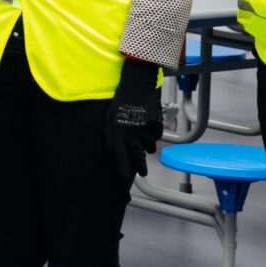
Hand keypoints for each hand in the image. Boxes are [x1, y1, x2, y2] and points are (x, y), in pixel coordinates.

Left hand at [107, 59, 164, 183]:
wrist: (136, 85)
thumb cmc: (120, 101)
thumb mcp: (108, 118)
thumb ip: (109, 135)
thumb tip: (111, 149)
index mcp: (118, 133)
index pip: (120, 157)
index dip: (123, 170)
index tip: (125, 181)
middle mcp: (131, 134)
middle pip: (137, 158)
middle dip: (140, 168)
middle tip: (143, 174)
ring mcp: (145, 130)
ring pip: (149, 147)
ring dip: (146, 146)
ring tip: (142, 137)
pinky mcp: (155, 124)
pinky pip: (156, 136)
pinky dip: (153, 134)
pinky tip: (148, 124)